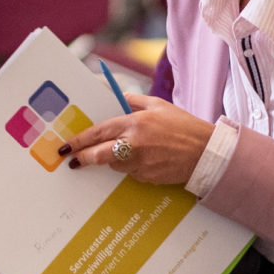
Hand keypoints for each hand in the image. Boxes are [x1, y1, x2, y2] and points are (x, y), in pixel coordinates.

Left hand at [60, 94, 215, 189]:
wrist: (207, 152)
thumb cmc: (183, 126)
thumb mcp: (158, 105)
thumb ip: (134, 100)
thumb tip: (115, 96)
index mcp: (135, 123)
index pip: (98, 132)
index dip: (79, 141)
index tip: (66, 147)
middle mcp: (135, 144)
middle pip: (98, 155)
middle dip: (83, 158)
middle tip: (73, 161)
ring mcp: (141, 163)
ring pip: (114, 165)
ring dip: (113, 160)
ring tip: (127, 151)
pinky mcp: (148, 177)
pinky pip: (130, 173)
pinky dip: (131, 167)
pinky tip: (145, 159)